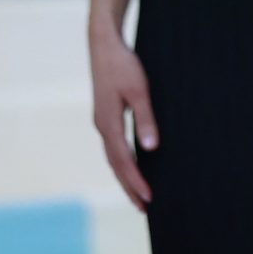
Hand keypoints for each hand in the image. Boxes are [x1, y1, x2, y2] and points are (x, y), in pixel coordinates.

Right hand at [89, 24, 157, 210]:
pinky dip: (123, 162)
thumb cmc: (124, 65)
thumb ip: (145, 118)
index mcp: (109, 124)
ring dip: (126, 177)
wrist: (104, 45)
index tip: (149, 199)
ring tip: (139, 196)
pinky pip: (114, 147)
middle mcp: (102, 127)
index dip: (136, 181)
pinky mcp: (106, 117)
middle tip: (145, 208)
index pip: (123, 161)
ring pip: (113, 157)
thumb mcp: (139, 90)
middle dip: (130, 187)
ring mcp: (102, 122)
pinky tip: (132, 166)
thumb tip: (150, 148)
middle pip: (116, 165)